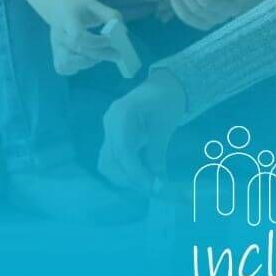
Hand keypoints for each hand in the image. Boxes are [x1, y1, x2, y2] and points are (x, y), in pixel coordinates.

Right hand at [48, 0, 135, 76]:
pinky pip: (63, 68)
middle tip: (117, 54)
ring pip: (66, 63)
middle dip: (100, 54)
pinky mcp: (56, 54)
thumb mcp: (94, 4)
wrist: (57, 7)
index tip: (110, 39)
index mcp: (68, 19)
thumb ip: (109, 15)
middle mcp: (59, 35)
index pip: (78, 36)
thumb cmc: (79, 7)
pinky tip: (88, 60)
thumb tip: (123, 31)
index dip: (96, 42)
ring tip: (99, 57)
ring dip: (87, 63)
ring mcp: (56, 46)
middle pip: (77, 51)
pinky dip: (77, 68)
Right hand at [99, 70, 186, 193]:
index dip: (136, 173)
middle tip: (152, 187)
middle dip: (130, 178)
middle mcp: (109, 122)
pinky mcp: (112, 136)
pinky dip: (126, 170)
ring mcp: (108, 129)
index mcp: (122, 113)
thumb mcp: (165, 128)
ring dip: (126, 177)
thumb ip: (157, 156)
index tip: (154, 187)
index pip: (123, 151)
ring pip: (107, 163)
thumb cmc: (168, 102)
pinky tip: (142, 172)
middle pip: (110, 160)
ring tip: (148, 180)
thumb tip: (156, 186)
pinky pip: (112, 159)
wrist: (165, 87)